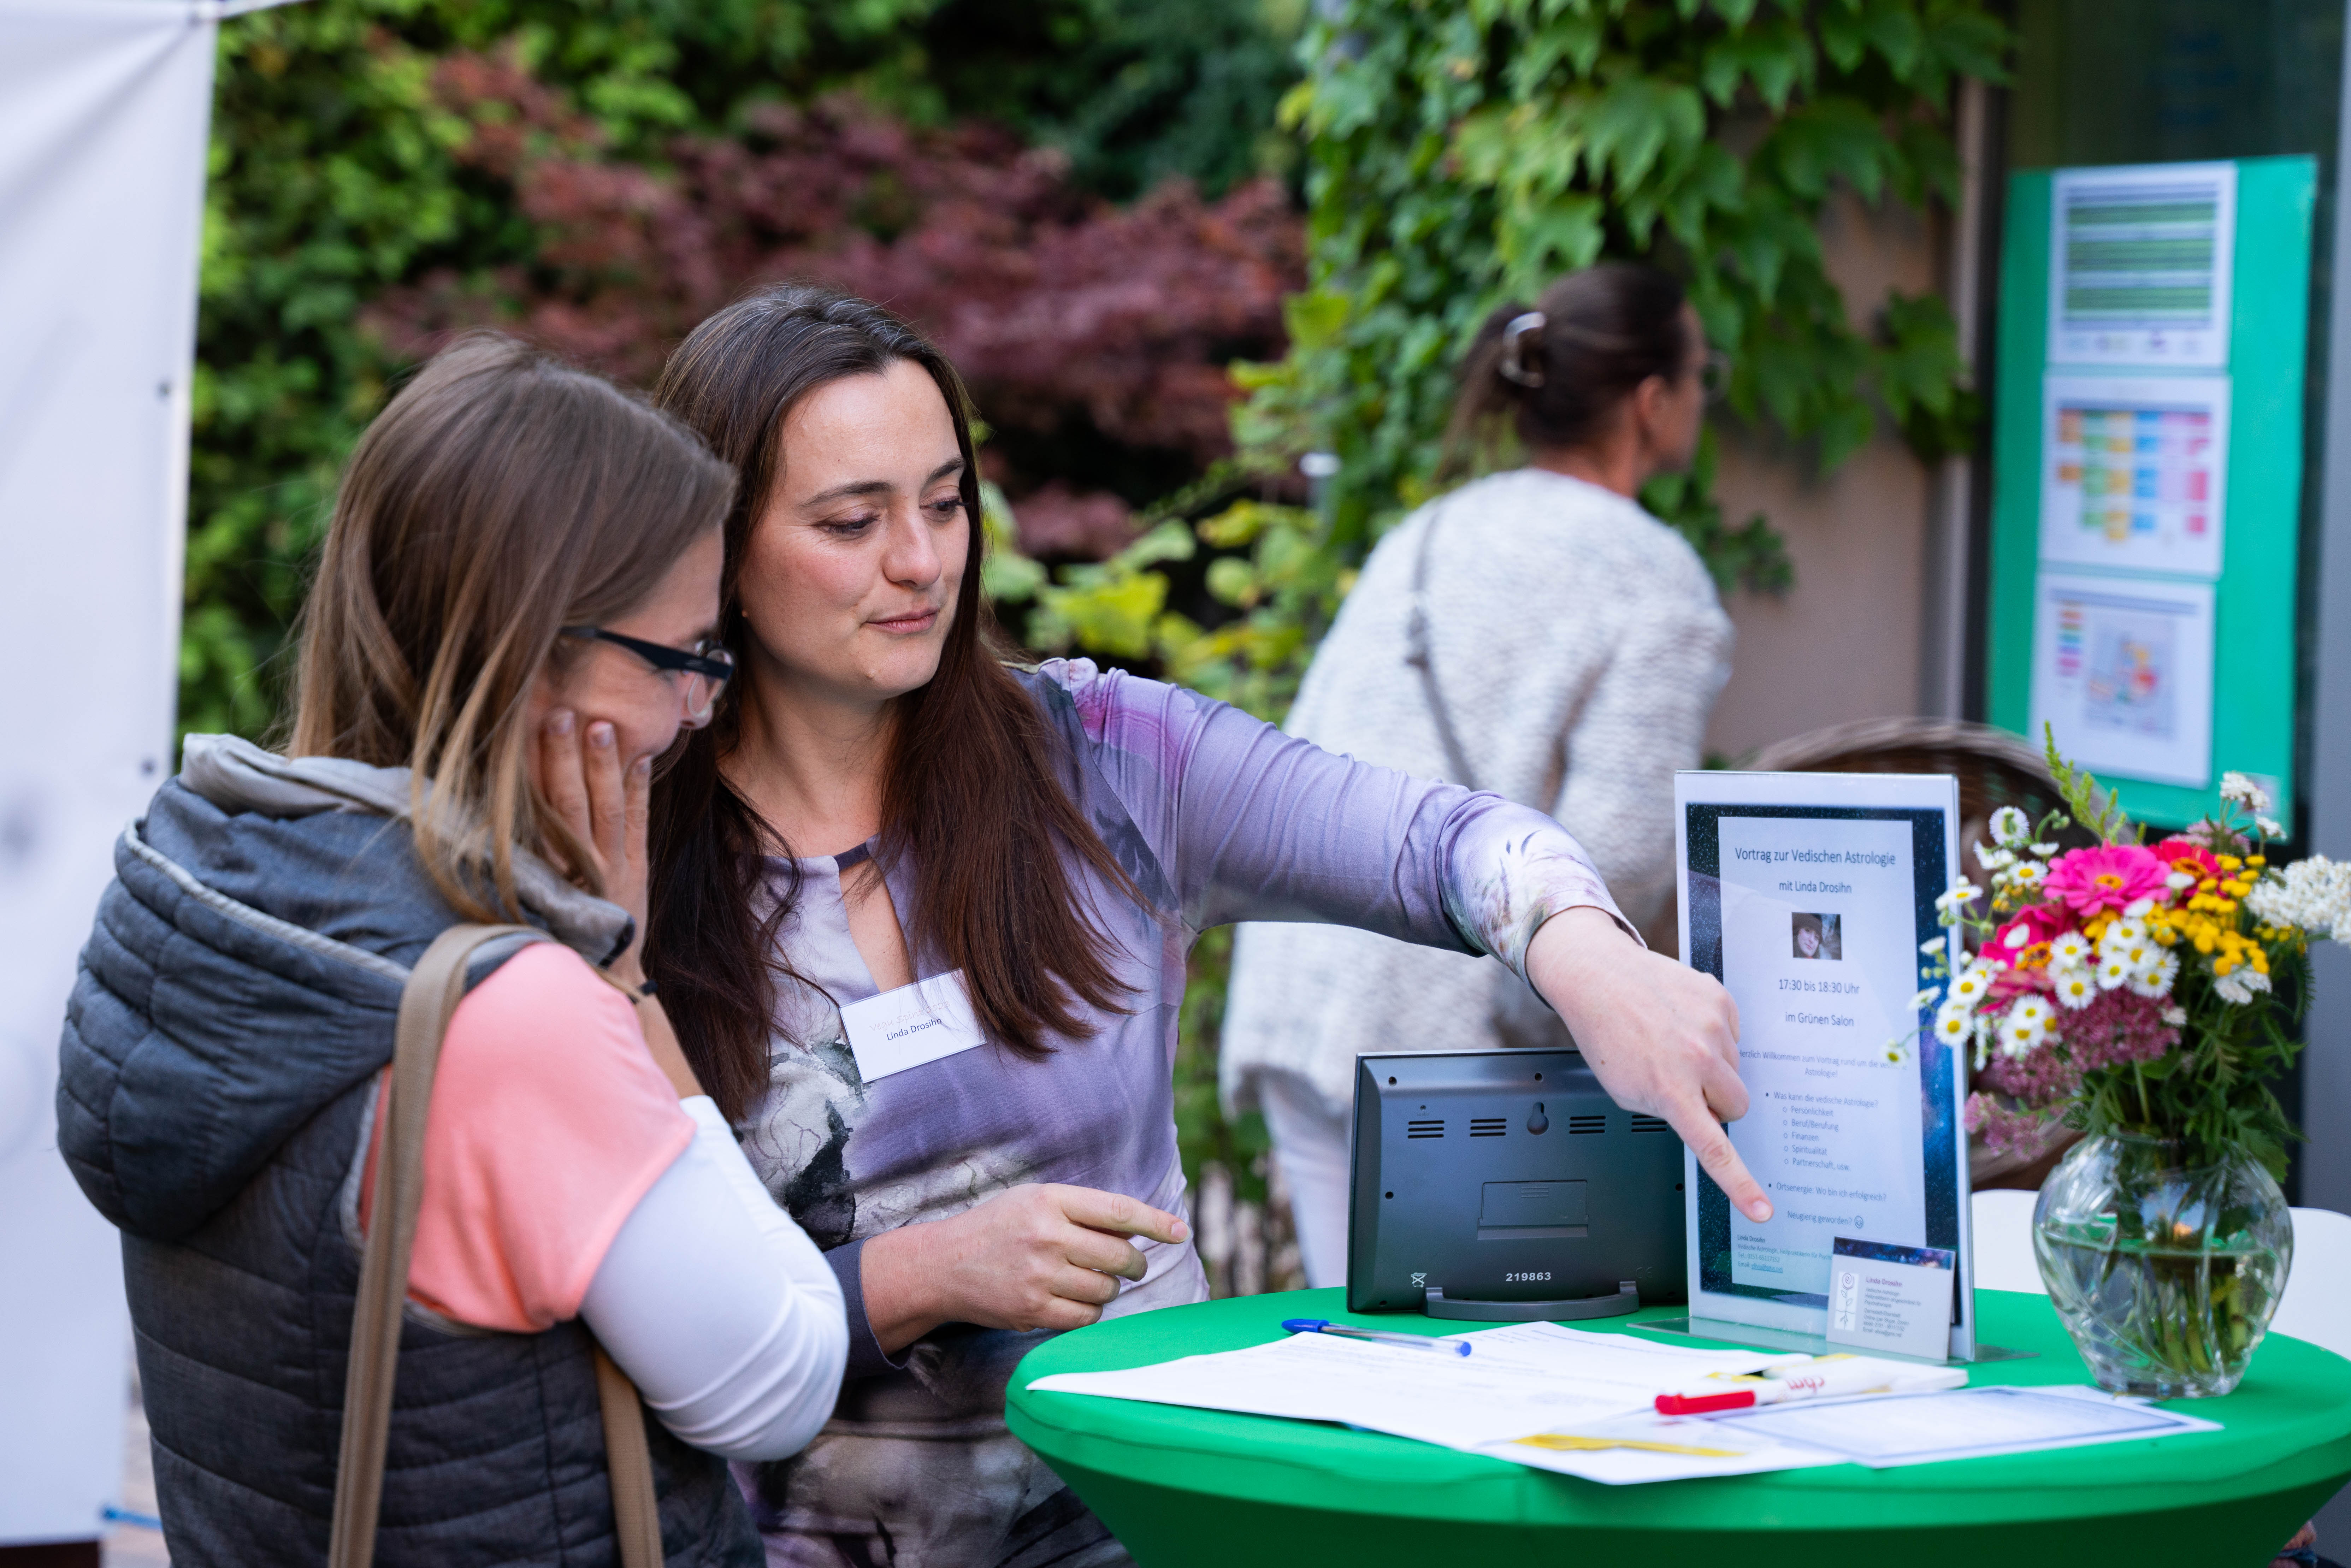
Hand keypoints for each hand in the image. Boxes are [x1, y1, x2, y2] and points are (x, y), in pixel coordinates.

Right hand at [537, 708, 652, 979]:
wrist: (607, 973)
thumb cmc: (558, 937)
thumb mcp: (532, 905)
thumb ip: (519, 868)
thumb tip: (485, 828)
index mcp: (551, 874)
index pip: (539, 818)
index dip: (532, 779)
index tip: (521, 742)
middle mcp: (582, 866)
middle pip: (571, 803)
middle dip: (565, 759)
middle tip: (560, 715)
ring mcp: (614, 865)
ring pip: (608, 806)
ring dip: (604, 764)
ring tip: (600, 725)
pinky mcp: (638, 867)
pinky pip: (638, 821)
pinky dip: (639, 789)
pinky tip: (641, 758)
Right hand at [858, 1184, 1190, 1352]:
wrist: (943, 1265)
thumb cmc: (997, 1228)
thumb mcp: (1034, 1200)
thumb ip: (1081, 1209)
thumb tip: (1138, 1228)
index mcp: (1051, 1200)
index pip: (1119, 1212)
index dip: (1156, 1223)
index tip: (1181, 1232)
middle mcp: (1048, 1235)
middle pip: (1120, 1256)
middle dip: (1134, 1264)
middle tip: (1131, 1266)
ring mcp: (1040, 1275)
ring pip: (1106, 1290)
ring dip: (1108, 1289)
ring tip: (1090, 1281)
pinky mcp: (1032, 1310)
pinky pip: (1085, 1318)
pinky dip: (1089, 1312)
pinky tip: (1076, 1301)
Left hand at [1524, 905, 1771, 1222]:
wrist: (1597, 975)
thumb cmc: (1606, 1034)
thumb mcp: (1627, 1091)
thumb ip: (1668, 1110)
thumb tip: (1703, 1116)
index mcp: (1670, 1089)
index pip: (1714, 1147)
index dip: (1741, 1184)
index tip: (1762, 1210)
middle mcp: (1698, 1058)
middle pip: (1736, 1105)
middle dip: (1717, 1104)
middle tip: (1687, 1086)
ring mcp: (1714, 1026)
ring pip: (1736, 1069)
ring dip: (1713, 1066)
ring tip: (1675, 1044)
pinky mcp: (1721, 999)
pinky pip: (1734, 1033)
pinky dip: (1714, 1035)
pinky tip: (1682, 1022)